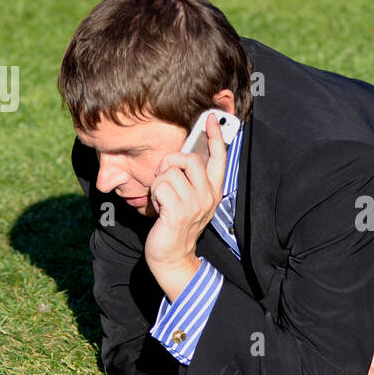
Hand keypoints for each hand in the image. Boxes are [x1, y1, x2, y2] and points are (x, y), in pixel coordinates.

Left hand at [144, 116, 227, 298]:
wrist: (172, 256)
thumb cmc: (177, 225)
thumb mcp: (190, 201)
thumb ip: (190, 180)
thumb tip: (181, 156)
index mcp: (213, 190)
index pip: (219, 158)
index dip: (216, 136)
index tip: (210, 118)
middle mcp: (208, 195)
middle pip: (189, 158)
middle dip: (170, 163)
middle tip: (165, 180)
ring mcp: (196, 203)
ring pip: (170, 172)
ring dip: (158, 184)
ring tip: (162, 199)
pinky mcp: (179, 211)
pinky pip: (160, 186)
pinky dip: (154, 195)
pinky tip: (158, 208)